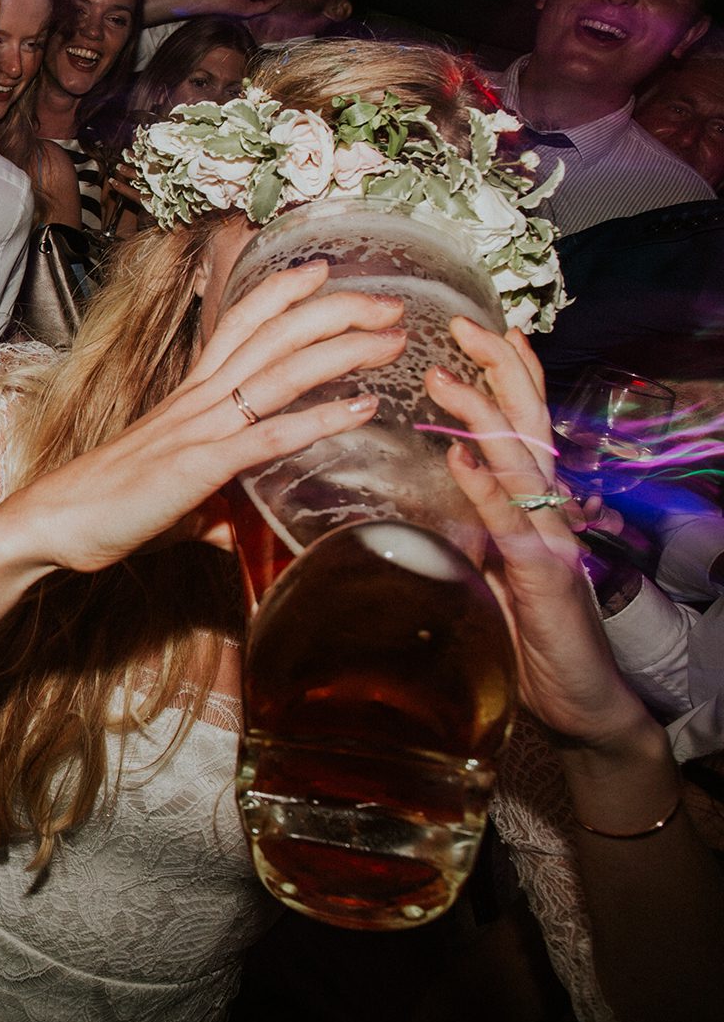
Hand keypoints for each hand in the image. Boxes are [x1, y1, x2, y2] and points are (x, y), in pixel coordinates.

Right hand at [2, 262, 403, 572]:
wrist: (54, 523)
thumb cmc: (108, 508)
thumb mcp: (174, 500)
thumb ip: (213, 508)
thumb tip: (237, 529)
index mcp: (188, 397)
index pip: (238, 324)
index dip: (282, 292)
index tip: (325, 271)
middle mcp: (196, 400)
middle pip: (272, 335)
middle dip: (335, 311)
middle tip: (390, 303)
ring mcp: (198, 429)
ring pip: (279, 371)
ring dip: (342, 350)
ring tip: (391, 340)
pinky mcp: (200, 467)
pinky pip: (271, 435)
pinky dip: (321, 418)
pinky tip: (362, 407)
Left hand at [428, 320, 654, 748]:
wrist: (578, 698)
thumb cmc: (528, 632)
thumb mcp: (492, 563)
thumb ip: (475, 516)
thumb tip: (447, 465)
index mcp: (532, 502)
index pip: (523, 422)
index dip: (506, 373)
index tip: (481, 327)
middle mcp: (547, 509)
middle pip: (528, 422)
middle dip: (498, 368)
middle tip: (464, 323)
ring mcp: (549, 538)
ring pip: (521, 461)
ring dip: (482, 415)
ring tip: (443, 377)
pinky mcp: (543, 576)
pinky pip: (511, 523)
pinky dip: (485, 487)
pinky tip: (461, 458)